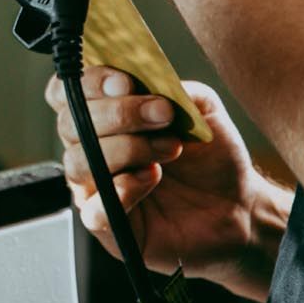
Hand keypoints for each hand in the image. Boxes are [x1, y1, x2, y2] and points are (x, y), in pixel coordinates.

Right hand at [47, 65, 282, 298]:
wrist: (237, 205)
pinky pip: (93, 209)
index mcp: (103, 115)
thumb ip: (170, 86)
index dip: (88, 82)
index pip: (66, 90)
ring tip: (170, 150)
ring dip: (128, 149)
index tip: (126, 82)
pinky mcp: (106, 224)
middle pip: (69, 123)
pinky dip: (123, 189)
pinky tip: (151, 180)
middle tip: (163, 115)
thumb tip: (142, 78)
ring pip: (79, 162)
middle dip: (119, 114)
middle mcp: (90, 148)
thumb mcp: (199, 106)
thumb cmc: (210, 157)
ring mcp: (94, 187)